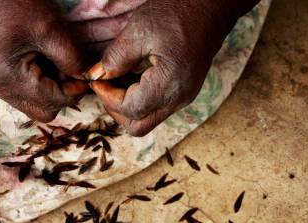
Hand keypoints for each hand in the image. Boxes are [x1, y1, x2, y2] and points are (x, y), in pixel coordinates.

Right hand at [0, 0, 88, 121]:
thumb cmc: (16, 3)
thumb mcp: (51, 30)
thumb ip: (73, 60)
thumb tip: (88, 78)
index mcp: (10, 79)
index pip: (54, 102)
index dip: (75, 91)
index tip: (86, 74)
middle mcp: (1, 88)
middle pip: (44, 111)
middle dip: (63, 94)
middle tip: (70, 69)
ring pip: (36, 104)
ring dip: (53, 89)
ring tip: (56, 61)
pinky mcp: (0, 77)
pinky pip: (27, 93)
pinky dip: (41, 83)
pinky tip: (45, 60)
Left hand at [88, 0, 258, 135]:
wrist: (211, 7)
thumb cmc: (178, 13)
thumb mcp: (139, 30)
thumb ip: (115, 58)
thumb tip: (96, 76)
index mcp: (169, 85)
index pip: (130, 109)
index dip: (107, 98)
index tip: (96, 80)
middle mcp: (179, 98)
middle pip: (139, 126)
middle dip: (116, 110)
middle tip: (104, 87)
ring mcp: (183, 97)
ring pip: (147, 119)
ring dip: (127, 106)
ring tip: (115, 80)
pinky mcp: (184, 92)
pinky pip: (157, 107)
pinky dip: (139, 99)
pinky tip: (130, 77)